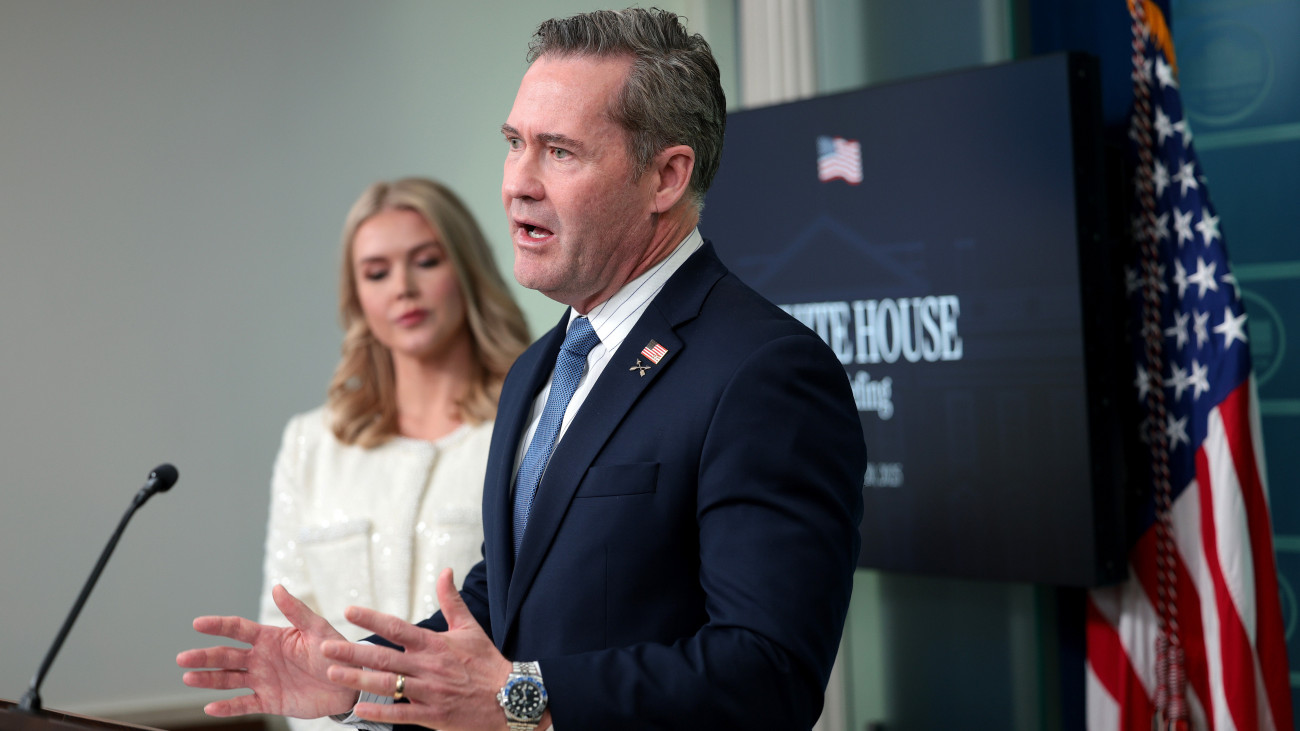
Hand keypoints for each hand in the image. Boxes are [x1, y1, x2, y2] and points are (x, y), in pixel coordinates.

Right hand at [176, 584, 359, 718]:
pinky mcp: (269, 701)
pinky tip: (210, 707)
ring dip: (208, 679)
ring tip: (188, 677)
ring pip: (229, 679)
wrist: (347, 681)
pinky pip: (244, 704)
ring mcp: (263, 680)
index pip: (239, 629)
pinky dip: (228, 707)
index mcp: (270, 638)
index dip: (218, 626)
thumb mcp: (317, 629)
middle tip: (182, 658)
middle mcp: (261, 658)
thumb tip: (277, 587)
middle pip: (227, 656)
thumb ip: (296, 611)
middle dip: (205, 656)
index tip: (198, 623)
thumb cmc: (334, 650)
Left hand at [321, 568, 516, 730]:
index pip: (398, 627)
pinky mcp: (434, 715)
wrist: (511, 697)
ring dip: (358, 680)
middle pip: (384, 657)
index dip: (372, 618)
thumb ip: (451, 600)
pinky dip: (380, 713)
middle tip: (326, 647)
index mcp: (435, 644)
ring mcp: (430, 692)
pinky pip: (402, 715)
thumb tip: (445, 570)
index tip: (349, 610)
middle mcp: (429, 667)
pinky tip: (358, 710)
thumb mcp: (470, 628)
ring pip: (387, 685)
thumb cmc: (487, 662)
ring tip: (334, 674)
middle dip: (353, 652)